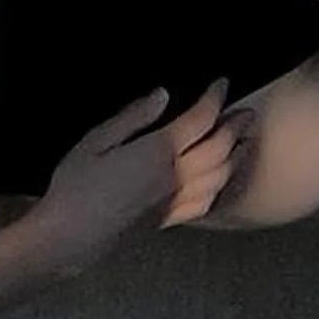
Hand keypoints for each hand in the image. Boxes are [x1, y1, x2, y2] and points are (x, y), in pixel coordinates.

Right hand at [32, 84, 247, 263]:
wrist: (73, 233)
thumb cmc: (76, 185)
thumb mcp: (95, 141)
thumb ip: (132, 117)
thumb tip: (162, 96)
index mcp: (157, 153)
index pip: (198, 121)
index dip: (214, 99)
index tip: (222, 84)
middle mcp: (176, 177)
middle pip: (219, 149)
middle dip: (235, 127)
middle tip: (245, 112)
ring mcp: (177, 201)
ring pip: (221, 176)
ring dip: (237, 156)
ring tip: (244, 142)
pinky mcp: (171, 218)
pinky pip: (209, 201)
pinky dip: (223, 186)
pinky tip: (223, 179)